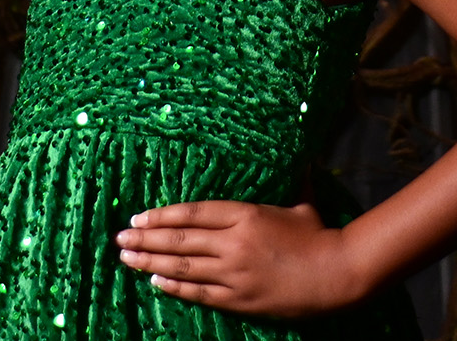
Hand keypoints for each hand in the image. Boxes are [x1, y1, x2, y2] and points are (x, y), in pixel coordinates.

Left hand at [115, 201, 369, 317]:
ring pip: (182, 268)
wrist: (337, 273)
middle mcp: (234, 243)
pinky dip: (174, 287)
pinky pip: (199, 293)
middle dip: (145, 238)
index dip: (162, 215)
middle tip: (119, 238)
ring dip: (150, 263)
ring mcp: (234, 273)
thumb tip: (301, 155)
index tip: (138, 217)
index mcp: (245, 214)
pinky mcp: (239, 299)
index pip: (192, 213)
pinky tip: (155, 282)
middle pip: (179, 240)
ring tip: (127, 259)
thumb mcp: (301, 203)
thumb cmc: (320, 236)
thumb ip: (291, 181)